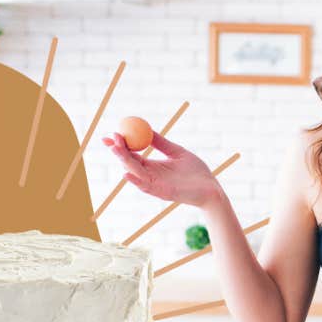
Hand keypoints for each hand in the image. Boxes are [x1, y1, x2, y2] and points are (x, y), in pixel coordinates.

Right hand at [102, 132, 223, 208]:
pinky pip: (145, 186)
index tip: (111, 134)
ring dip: (123, 161)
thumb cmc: (196, 172)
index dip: (121, 145)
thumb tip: (147, 128)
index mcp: (153, 166)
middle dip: (118, 150)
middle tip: (110, 138)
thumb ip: (162, 143)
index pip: (132, 154)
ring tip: (115, 147)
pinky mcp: (162, 193)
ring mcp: (155, 184)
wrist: (211, 188)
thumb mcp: (177, 152)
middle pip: (129, 162)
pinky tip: (126, 172)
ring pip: (134, 172)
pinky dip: (135, 180)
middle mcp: (150, 175)